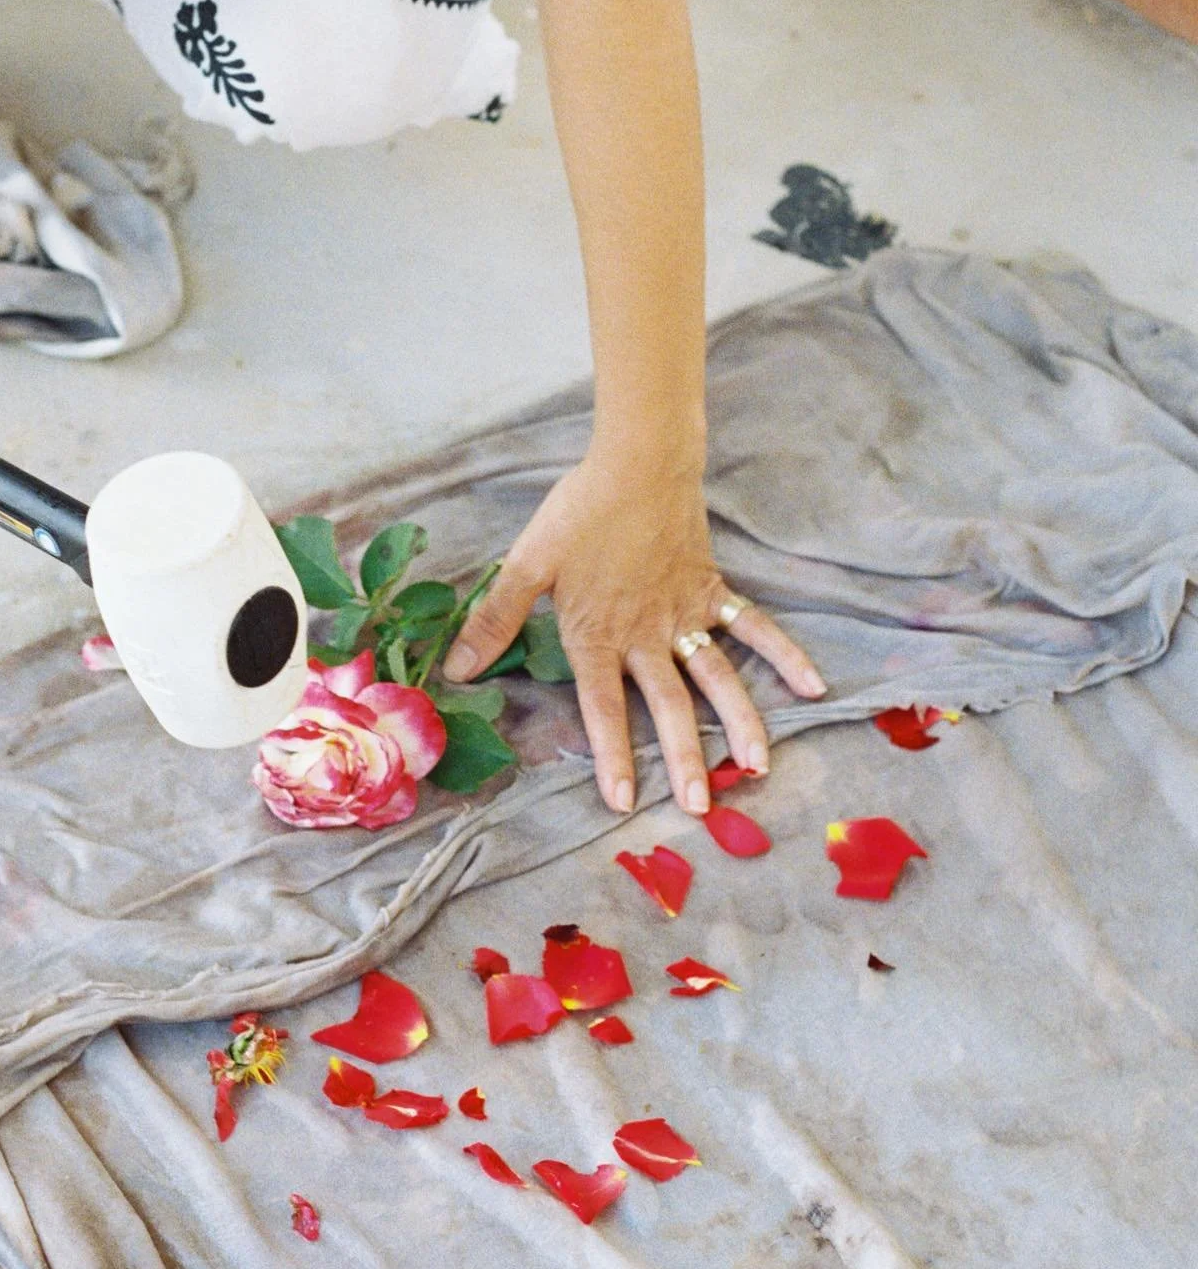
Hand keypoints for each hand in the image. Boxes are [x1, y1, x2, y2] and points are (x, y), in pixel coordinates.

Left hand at [441, 445, 825, 814]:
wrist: (638, 461)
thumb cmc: (579, 511)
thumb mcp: (528, 564)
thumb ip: (496, 619)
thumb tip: (455, 669)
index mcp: (599, 635)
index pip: (604, 707)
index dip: (612, 755)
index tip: (621, 801)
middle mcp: (647, 635)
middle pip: (669, 705)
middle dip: (685, 758)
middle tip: (699, 806)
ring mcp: (686, 615)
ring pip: (718, 677)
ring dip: (739, 722)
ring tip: (756, 766)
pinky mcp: (713, 591)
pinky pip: (754, 627)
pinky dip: (784, 653)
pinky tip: (812, 686)